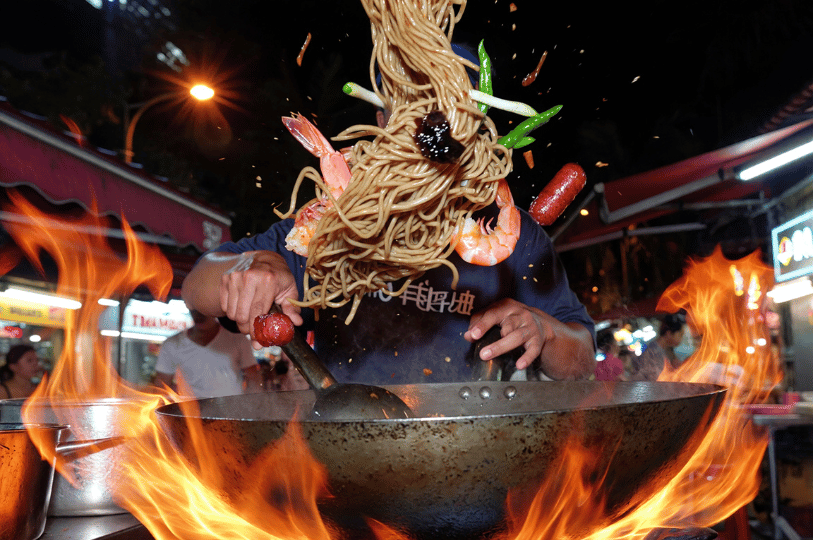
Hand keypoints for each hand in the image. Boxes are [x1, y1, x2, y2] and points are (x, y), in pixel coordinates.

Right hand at [219, 251, 301, 347]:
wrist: (263, 257)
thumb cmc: (278, 275)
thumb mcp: (290, 289)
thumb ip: (292, 307)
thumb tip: (296, 322)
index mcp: (268, 280)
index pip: (258, 312)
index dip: (257, 330)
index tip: (258, 342)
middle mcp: (249, 277)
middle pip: (242, 315)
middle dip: (247, 329)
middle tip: (254, 331)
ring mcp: (235, 277)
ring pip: (232, 312)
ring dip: (240, 321)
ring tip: (249, 317)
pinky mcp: (226, 278)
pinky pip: (225, 305)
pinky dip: (232, 311)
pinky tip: (242, 307)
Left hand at [463, 298, 594, 378]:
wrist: (540, 323)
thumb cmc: (512, 319)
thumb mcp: (497, 315)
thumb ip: (480, 322)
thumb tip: (467, 335)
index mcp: (507, 307)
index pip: (492, 314)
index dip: (482, 324)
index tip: (473, 334)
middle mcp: (520, 315)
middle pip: (506, 326)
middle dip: (494, 339)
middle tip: (482, 352)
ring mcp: (530, 327)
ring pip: (517, 337)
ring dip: (502, 347)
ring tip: (490, 355)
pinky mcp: (538, 340)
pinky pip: (533, 350)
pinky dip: (527, 357)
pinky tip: (520, 364)